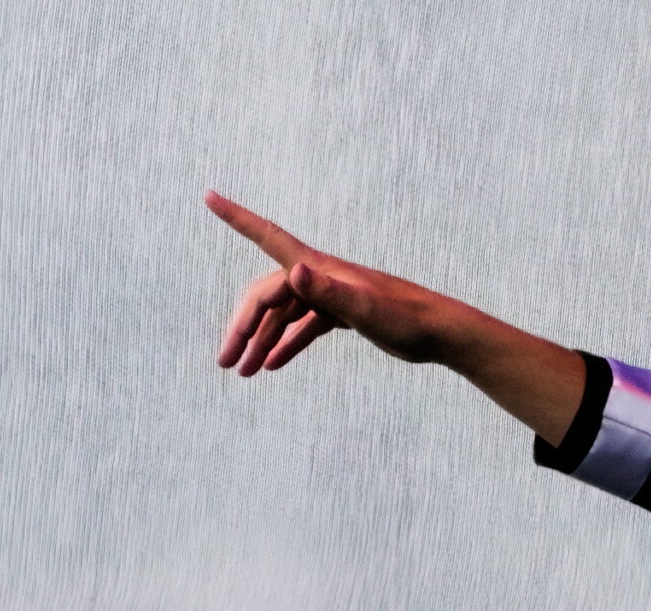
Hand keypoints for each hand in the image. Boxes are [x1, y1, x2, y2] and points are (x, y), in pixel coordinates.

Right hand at [205, 191, 469, 374]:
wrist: (441, 333)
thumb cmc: (408, 320)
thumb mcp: (367, 309)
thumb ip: (330, 291)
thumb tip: (296, 272)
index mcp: (319, 269)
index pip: (269, 237)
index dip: (237, 217)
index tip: (209, 196)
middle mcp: (320, 277)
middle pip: (267, 294)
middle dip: (243, 327)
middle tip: (225, 363)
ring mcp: (331, 295)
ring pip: (283, 315)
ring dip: (261, 340)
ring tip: (243, 373)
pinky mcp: (344, 313)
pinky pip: (304, 326)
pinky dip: (286, 343)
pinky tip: (272, 365)